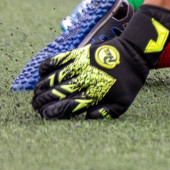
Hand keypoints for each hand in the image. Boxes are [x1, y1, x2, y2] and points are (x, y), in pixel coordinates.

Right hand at [33, 5, 169, 119]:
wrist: (134, 52)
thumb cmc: (128, 81)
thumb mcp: (123, 103)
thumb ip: (105, 114)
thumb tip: (86, 117)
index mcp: (96, 93)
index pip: (69, 105)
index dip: (53, 111)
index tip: (44, 115)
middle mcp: (86, 79)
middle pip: (58, 92)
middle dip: (43, 100)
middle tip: (35, 106)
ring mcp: (82, 64)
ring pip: (55, 77)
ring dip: (42, 86)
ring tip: (35, 93)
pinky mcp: (81, 52)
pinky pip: (59, 59)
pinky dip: (47, 66)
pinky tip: (40, 73)